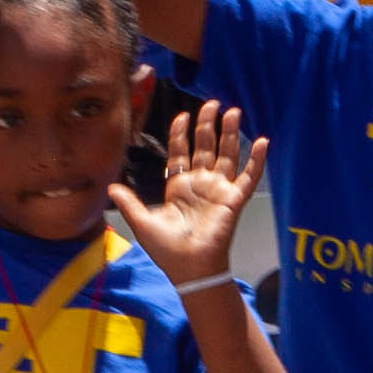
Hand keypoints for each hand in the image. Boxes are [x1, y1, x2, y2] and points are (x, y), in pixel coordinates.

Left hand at [108, 98, 262, 283]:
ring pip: (227, 155)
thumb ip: (129, 202)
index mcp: (179, 187)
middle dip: (208, 125)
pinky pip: (249, 176)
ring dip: (231, 134)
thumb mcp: (142, 223)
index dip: (181, 134)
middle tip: (211, 104)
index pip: (181, 152)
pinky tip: (263, 141)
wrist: (190, 268)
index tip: (183, 115)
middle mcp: (200, 184)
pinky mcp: (234, 199)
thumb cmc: (167, 250)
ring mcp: (218, 190)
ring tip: (233, 112)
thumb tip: (110, 187)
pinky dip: (257, 160)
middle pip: (206, 147)